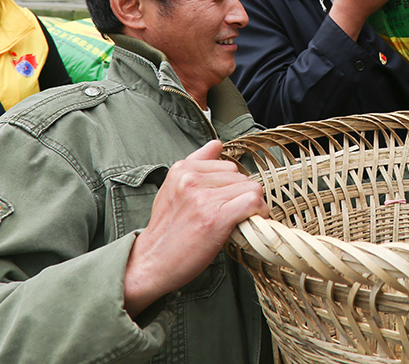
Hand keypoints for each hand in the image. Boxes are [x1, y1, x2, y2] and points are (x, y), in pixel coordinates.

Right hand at [123, 140, 267, 316]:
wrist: (150, 264)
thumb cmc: (166, 230)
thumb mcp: (173, 189)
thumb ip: (196, 164)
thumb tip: (217, 144)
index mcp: (181, 169)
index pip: (227, 165)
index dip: (232, 186)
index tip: (226, 202)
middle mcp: (191, 178)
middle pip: (241, 175)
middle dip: (241, 195)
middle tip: (229, 215)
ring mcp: (203, 197)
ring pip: (251, 187)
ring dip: (251, 205)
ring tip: (235, 221)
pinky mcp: (215, 217)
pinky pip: (253, 202)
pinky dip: (258, 213)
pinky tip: (247, 224)